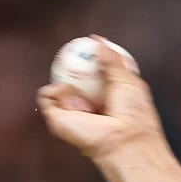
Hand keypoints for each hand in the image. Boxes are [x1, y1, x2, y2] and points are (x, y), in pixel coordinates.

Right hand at [37, 37, 166, 165]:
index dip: (89, 61)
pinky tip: (71, 97)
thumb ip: (113, 59)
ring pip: (58, 86)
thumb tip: (98, 41)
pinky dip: (56, 91)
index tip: (88, 47)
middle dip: (72, 68)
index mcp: (108, 98)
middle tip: (73, 56)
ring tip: (83, 95)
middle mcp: (89, 106)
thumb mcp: (128, 79)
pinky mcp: (57, 120)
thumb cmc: (133, 114)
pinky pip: (47, 96)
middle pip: (72, 80)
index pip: (92, 76)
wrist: (124, 140)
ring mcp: (72, 113)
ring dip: (68, 84)